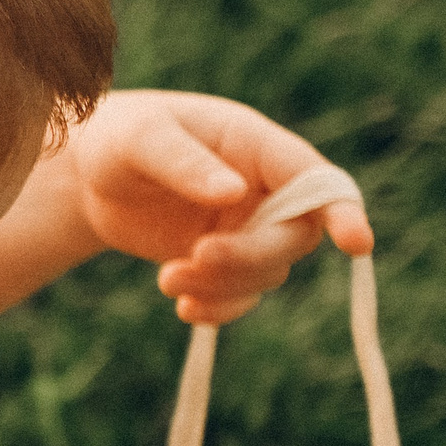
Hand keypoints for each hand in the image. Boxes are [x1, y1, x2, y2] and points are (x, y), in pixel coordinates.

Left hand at [65, 91, 374, 324]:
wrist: (90, 175)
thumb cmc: (120, 137)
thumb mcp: (143, 139)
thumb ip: (185, 163)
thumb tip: (234, 194)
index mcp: (257, 146)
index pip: (316, 180)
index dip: (342, 211)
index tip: (356, 243)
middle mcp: (264, 189)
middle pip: (294, 237)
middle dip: (250, 257)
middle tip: (194, 258)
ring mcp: (247, 228)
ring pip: (267, 272)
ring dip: (223, 286)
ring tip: (168, 278)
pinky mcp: (224, 260)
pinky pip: (240, 294)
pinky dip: (218, 309)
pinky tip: (184, 308)